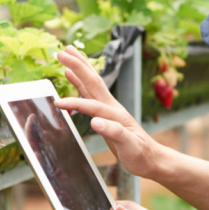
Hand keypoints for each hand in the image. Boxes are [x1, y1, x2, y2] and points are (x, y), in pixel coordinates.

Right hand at [53, 46, 166, 179]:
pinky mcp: (105, 112)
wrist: (150, 158)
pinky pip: (89, 93)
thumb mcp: (129, 146)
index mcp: (115, 114)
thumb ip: (114, 132)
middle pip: (92, 80)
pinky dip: (79, 83)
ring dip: (78, 67)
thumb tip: (95, 122)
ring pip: (90, 83)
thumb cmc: (140, 153)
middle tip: (62, 51)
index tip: (57, 103)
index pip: (92, 105)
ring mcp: (108, 108)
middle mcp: (111, 106)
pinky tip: (71, 76)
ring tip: (66, 54)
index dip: (75, 103)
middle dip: (78, 65)